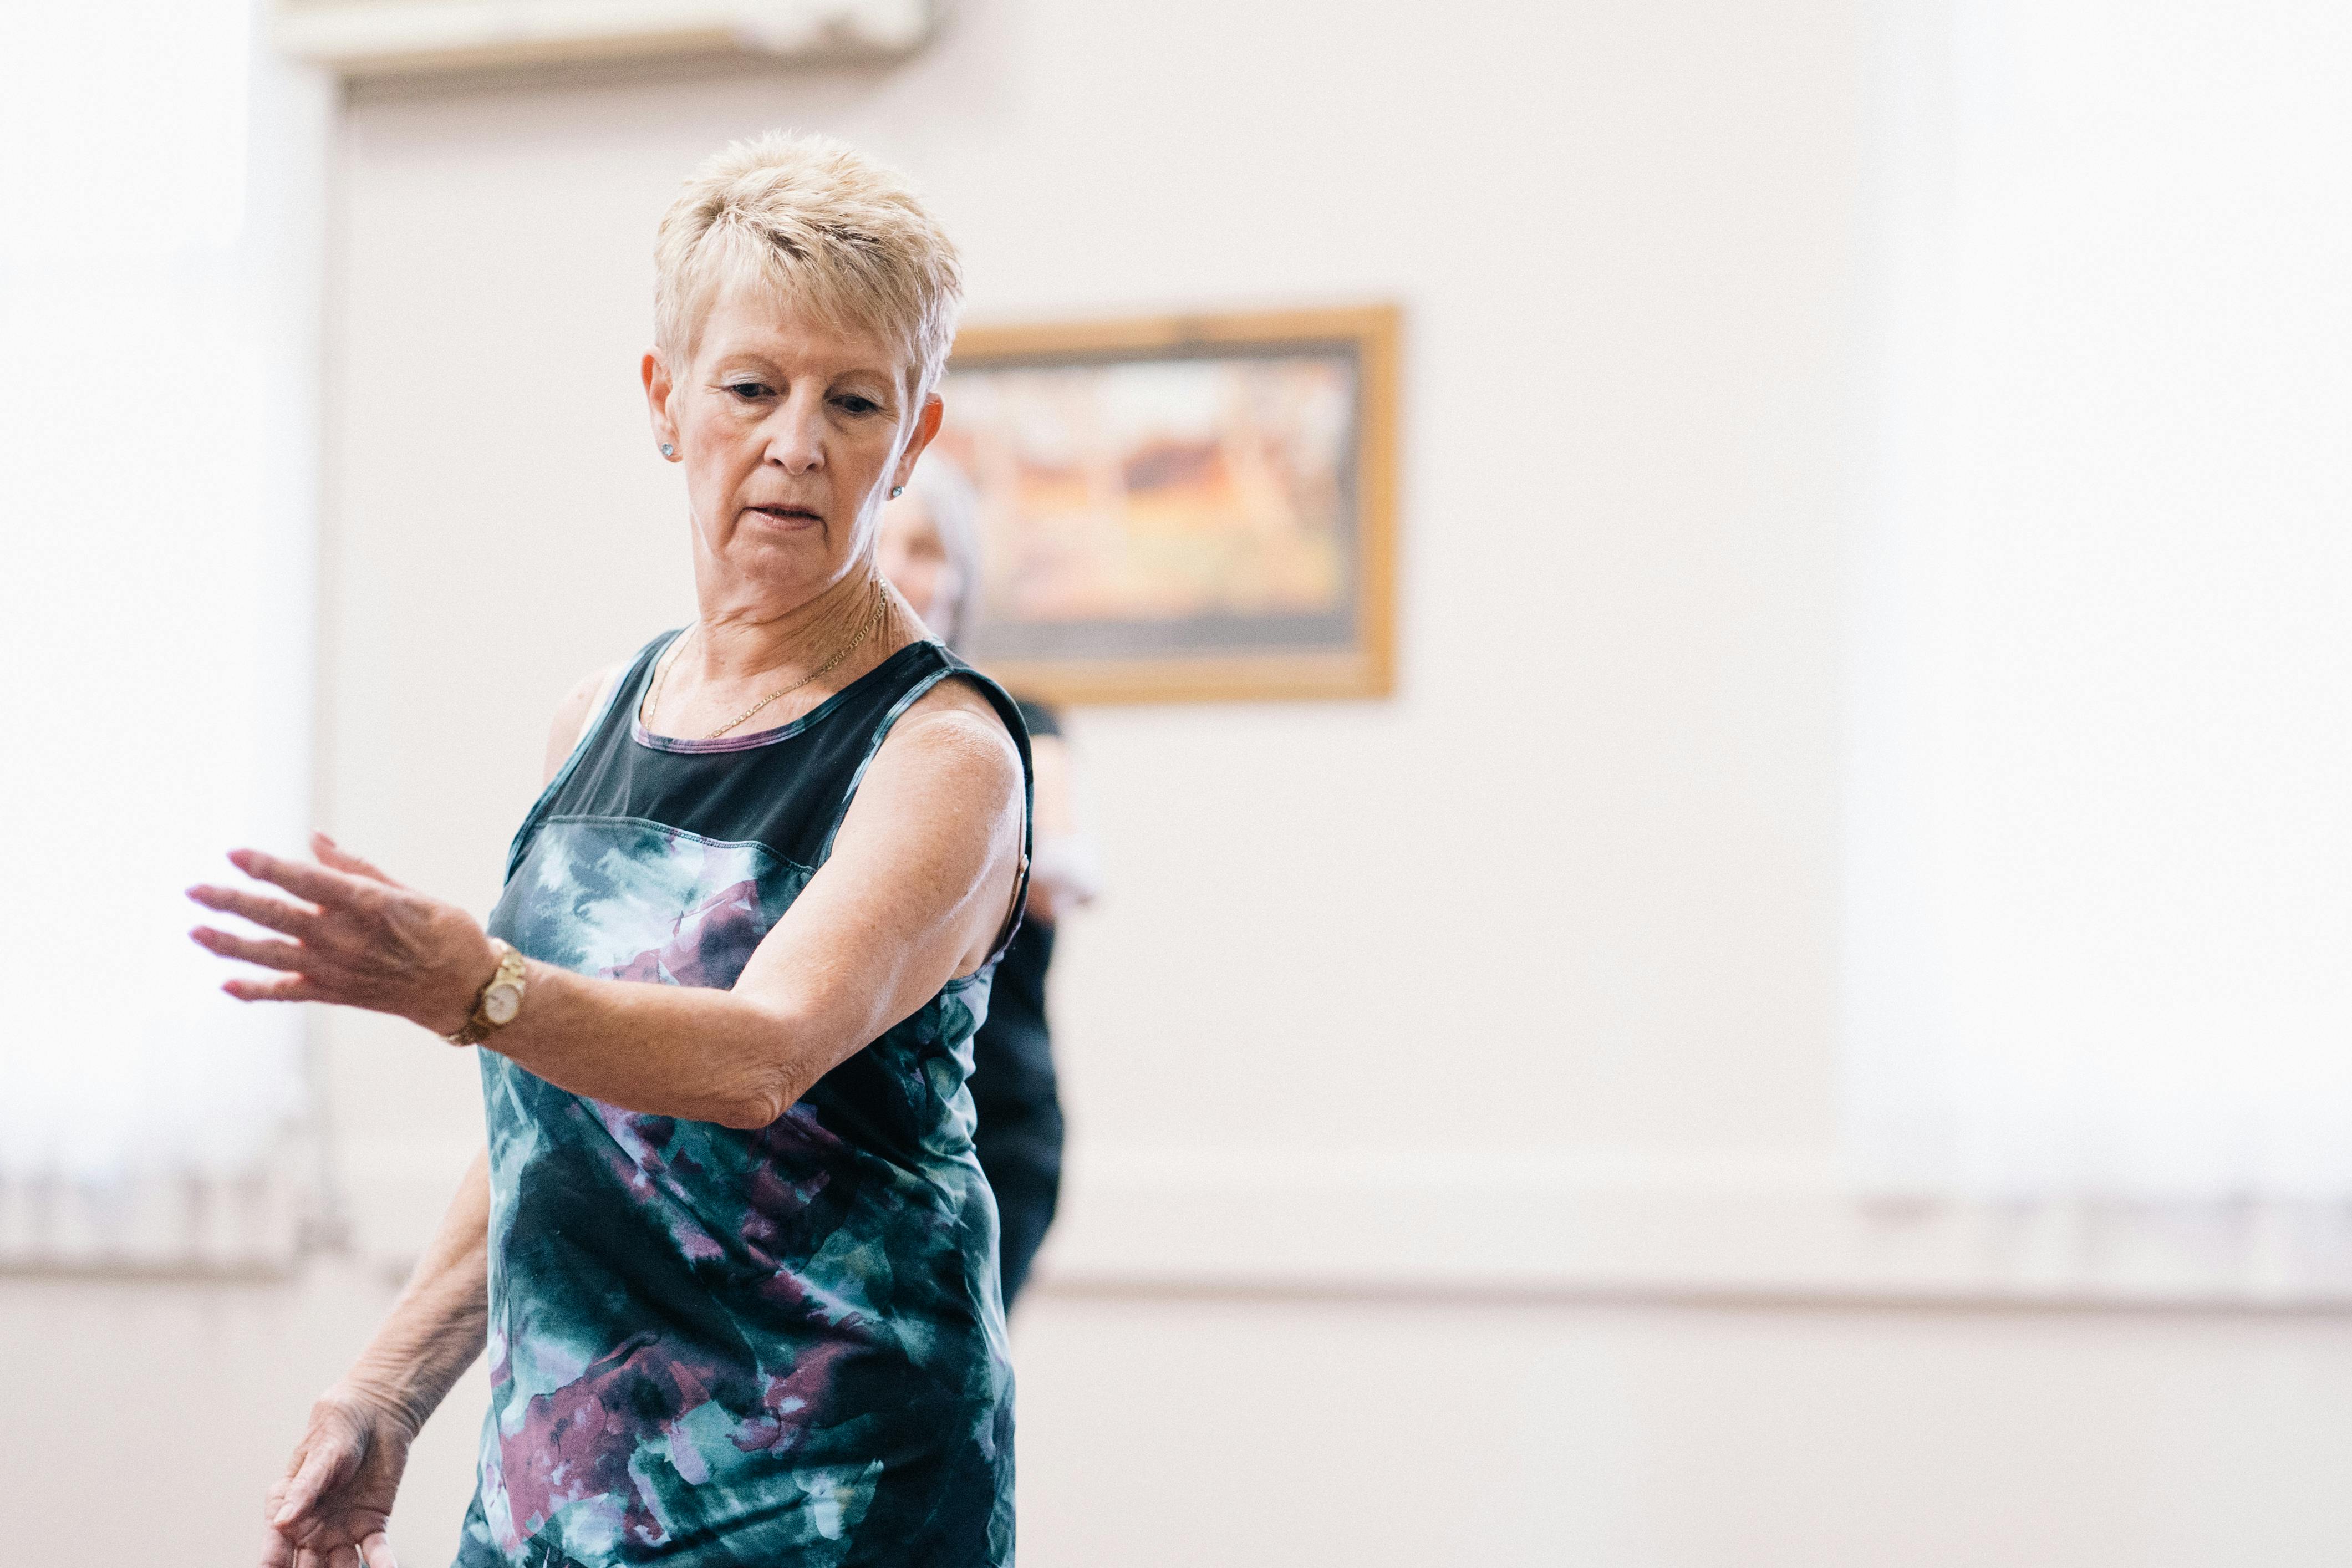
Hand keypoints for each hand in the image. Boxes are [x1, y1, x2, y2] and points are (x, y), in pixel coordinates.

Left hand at [189, 833, 497, 1036]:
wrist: (465, 990)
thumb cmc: (445, 933)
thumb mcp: (409, 893)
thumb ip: (357, 869)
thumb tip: (315, 840)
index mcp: (367, 906)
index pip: (305, 881)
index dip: (267, 866)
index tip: (233, 853)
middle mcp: (345, 939)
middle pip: (276, 917)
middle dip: (231, 902)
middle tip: (194, 889)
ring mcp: (336, 970)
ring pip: (271, 955)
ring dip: (229, 944)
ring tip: (195, 930)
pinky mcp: (335, 994)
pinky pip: (287, 993)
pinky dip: (255, 991)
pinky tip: (225, 984)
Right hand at [260, 1385, 413, 1567]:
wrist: (377, 1416)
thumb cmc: (339, 1430)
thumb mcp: (322, 1455)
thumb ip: (305, 1488)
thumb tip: (280, 1521)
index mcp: (287, 1507)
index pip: (276, 1542)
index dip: (272, 1561)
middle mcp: (311, 1526)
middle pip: (305, 1564)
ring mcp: (341, 1530)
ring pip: (339, 1565)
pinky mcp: (371, 1525)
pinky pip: (375, 1551)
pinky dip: (382, 1562)